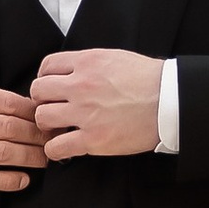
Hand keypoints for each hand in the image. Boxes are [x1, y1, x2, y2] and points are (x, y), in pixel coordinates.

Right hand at [0, 78, 46, 191]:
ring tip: (45, 159)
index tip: (46, 117)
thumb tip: (16, 106)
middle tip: (54, 139)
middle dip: (38, 135)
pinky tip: (22, 180)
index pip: (8, 103)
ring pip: (1, 153)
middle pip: (10, 128)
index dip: (32, 112)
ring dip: (29, 157)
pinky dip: (6, 180)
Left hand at [31, 48, 165, 160]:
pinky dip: (54, 150)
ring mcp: (85, 113)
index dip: (45, 78)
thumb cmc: (149, 80)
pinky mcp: (93, 139)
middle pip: (38, 91)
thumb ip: (89, 64)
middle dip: (42, 100)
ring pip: (42, 117)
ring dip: (47, 124)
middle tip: (52, 107)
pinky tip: (62, 147)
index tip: (50, 87)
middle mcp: (81, 86)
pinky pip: (56, 147)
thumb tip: (73, 71)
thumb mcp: (115, 58)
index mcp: (87, 63)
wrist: (170, 101)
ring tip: (57, 127)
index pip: (47, 66)